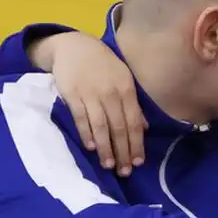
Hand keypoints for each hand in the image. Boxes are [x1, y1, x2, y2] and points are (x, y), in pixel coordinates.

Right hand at [35, 32, 146, 173]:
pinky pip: (81, 118)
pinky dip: (87, 134)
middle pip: (119, 128)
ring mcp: (91, 94)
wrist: (74, 46)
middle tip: (125, 171)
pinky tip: (92, 148)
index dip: (137, 144)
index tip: (139, 162)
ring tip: (109, 165)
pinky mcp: (73, 94)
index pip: (134, 123)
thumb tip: (145, 128)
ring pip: (101, 126)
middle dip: (123, 151)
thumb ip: (133, 104)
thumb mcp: (124, 79)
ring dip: (106, 148)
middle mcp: (111, 93)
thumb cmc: (103, 65)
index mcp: (127, 90)